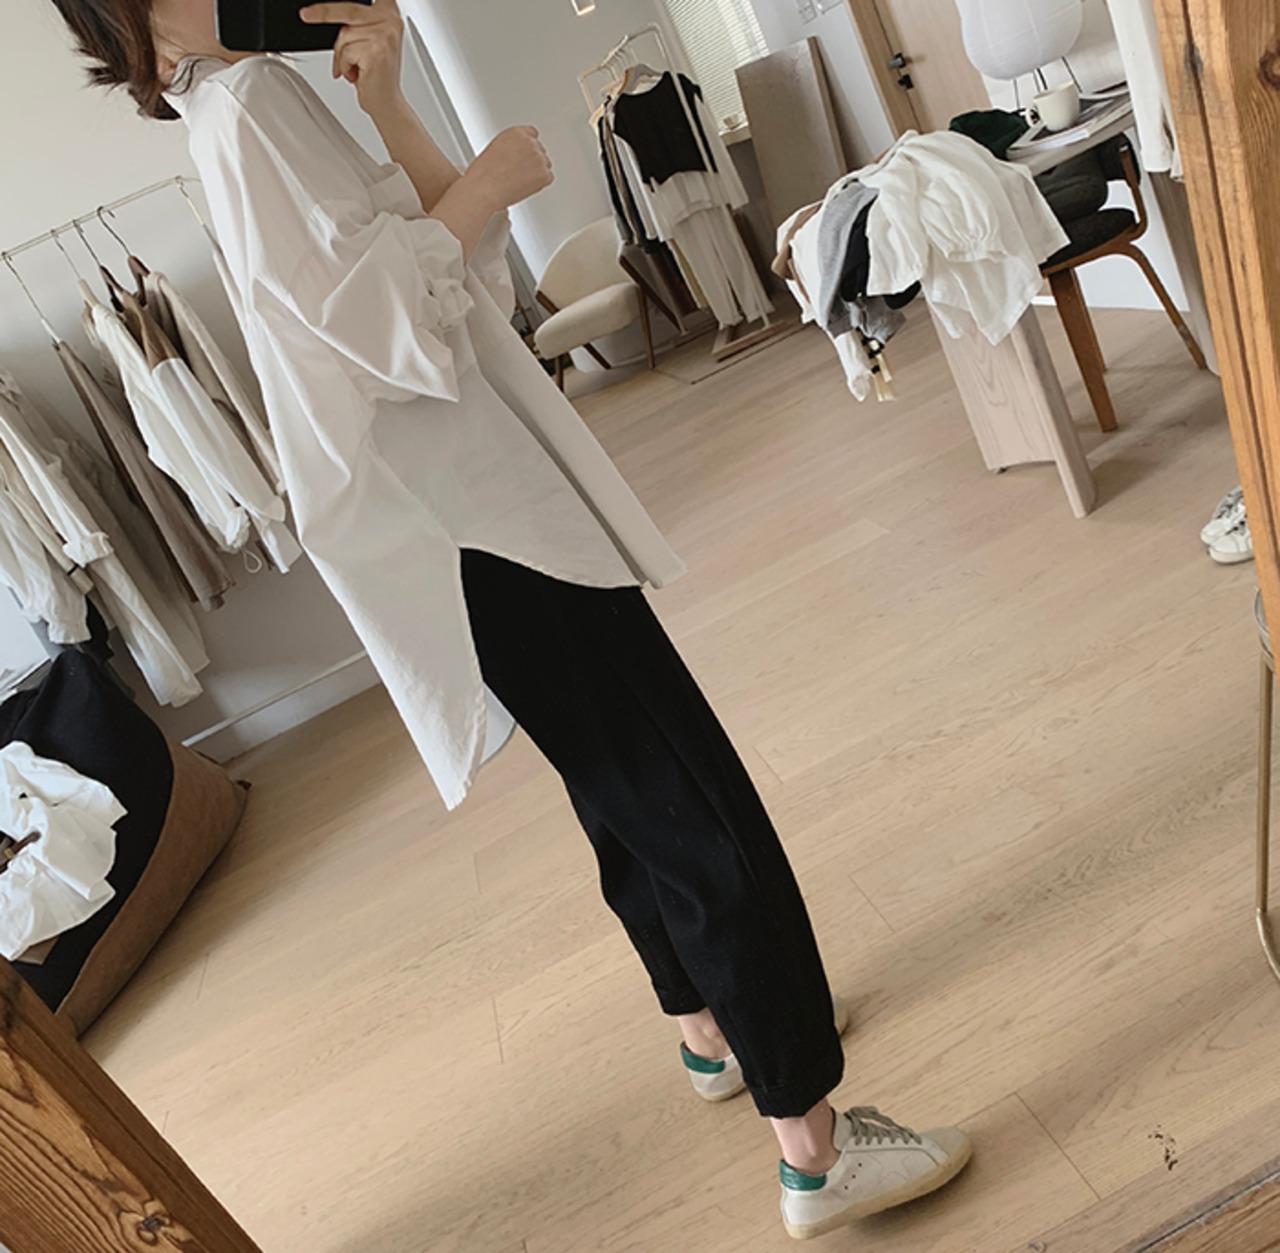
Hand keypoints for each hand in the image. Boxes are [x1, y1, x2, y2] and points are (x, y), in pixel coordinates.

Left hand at [300, 0, 405, 117]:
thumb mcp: (370, 39)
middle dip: (324, 12)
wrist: (386, 102)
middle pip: (349, 9)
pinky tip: (357, 75)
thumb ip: (359, 20)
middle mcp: (391, 21)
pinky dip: (345, 66)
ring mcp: (385, 35)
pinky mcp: (375, 51)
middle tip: (305, 15)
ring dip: (342, 55)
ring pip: (345, 34)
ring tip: (354, 68)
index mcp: (390, 12)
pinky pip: (346, 52)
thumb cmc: (376, 74)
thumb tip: (328, 9)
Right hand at [465, 127, 554, 212]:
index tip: (525, 156)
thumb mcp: (495, 148)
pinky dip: (540, 184)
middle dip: (533, 162)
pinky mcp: (544, 173)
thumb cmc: (483, 174)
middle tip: (520, 174)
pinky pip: (548, 178)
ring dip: (537, 173)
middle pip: (540, 151)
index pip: (532, 135)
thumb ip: (512, 147)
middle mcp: (529, 142)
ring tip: (519, 181)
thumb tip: (518, 155)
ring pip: (545, 164)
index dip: (528, 148)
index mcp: (516, 133)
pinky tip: (525, 187)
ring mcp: (538, 157)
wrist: (484, 188)